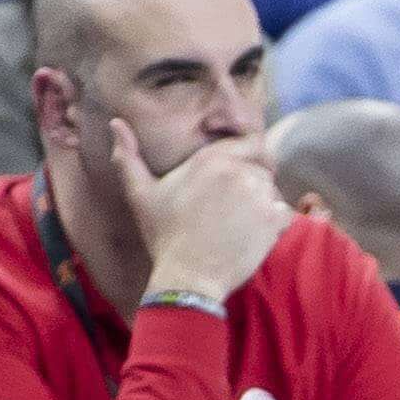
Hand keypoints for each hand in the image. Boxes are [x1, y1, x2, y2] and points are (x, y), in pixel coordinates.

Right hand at [112, 122, 291, 302]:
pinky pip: (284, 211)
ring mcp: (258, 195)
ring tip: (240, 220)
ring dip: (262, 199)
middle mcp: (238, 171)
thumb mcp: (140, 194)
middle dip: (255, 177)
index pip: (249, 140)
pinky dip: (275, 221)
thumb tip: (115, 122)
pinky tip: (252, 233)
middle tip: (238, 201)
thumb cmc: (164, 237)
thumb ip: (129, 156)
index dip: (249, 152)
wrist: (187, 277)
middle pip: (263, 163)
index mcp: (211, 160)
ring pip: (272, 187)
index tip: (239, 171)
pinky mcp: (273, 220)